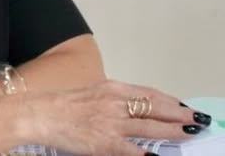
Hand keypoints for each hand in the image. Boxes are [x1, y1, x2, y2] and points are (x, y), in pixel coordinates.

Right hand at [27, 80, 206, 155]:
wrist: (40, 114)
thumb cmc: (63, 105)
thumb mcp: (92, 93)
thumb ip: (114, 99)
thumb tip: (134, 108)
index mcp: (111, 88)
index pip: (149, 94)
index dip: (170, 101)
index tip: (184, 107)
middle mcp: (115, 103)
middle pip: (155, 108)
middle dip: (179, 114)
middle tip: (197, 120)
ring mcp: (112, 123)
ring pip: (151, 127)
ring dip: (174, 131)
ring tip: (190, 133)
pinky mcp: (106, 143)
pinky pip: (134, 151)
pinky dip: (149, 154)